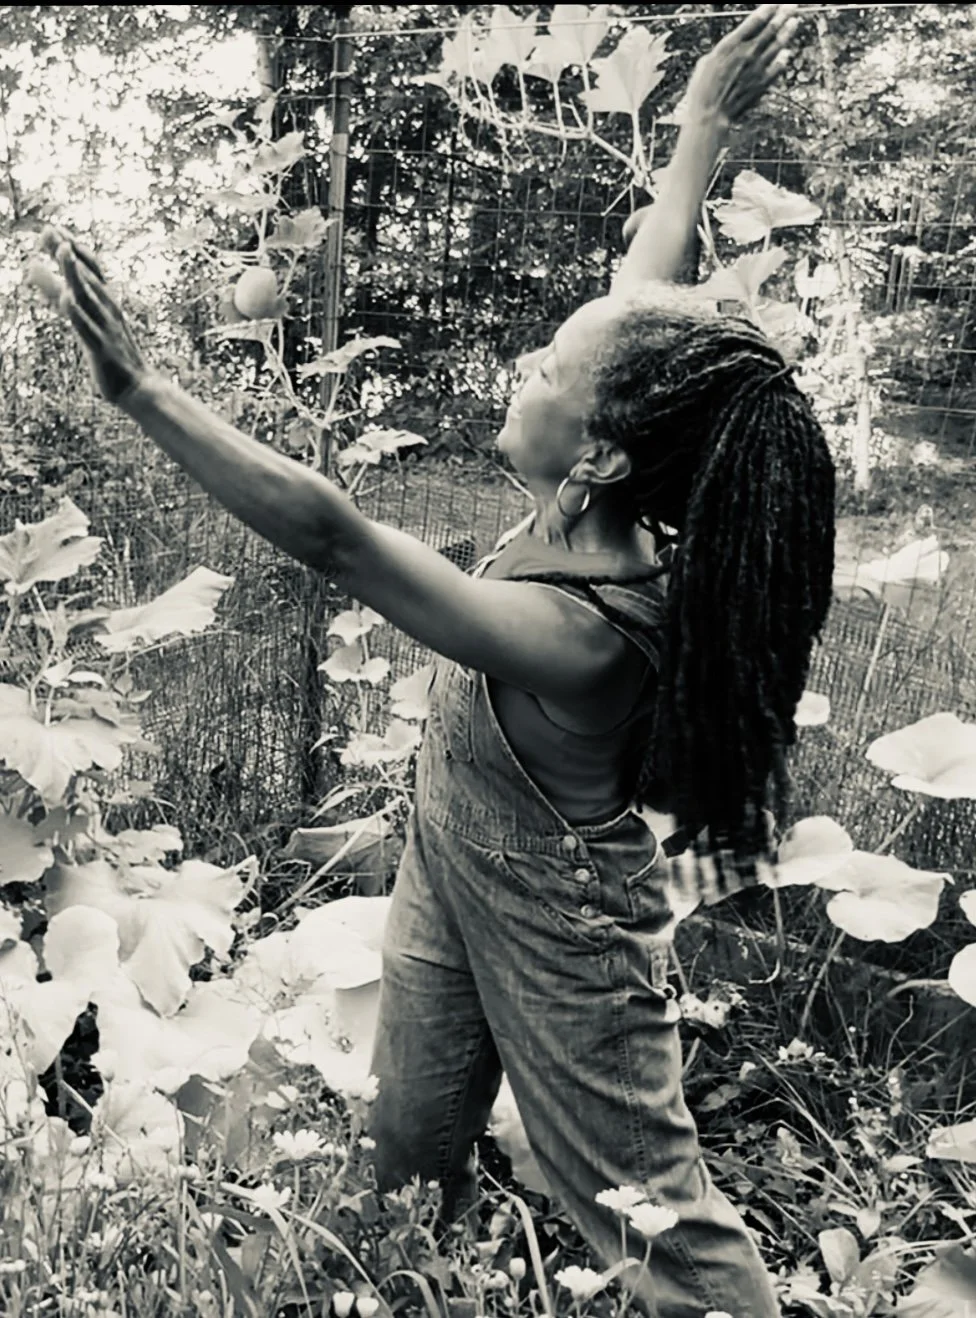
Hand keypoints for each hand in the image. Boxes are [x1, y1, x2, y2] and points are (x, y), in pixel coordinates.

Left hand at [29, 225, 149, 404]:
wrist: (138, 387)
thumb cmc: (108, 349)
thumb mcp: (82, 314)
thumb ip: (57, 290)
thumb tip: (31, 265)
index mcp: (106, 300)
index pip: (90, 267)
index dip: (72, 246)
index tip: (53, 229)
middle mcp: (108, 310)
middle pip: (88, 276)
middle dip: (70, 254)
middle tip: (51, 231)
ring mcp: (106, 329)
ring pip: (89, 298)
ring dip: (76, 274)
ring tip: (63, 252)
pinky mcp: (102, 351)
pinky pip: (89, 331)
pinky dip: (79, 315)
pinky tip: (68, 300)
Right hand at [681, 3, 797, 130]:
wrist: (711, 114)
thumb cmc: (702, 91)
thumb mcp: (706, 63)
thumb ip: (723, 52)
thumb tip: (732, 46)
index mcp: (732, 45)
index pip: (755, 21)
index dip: (767, 10)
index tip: (775, 4)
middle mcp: (747, 53)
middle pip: (770, 29)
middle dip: (782, 15)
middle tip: (792, 6)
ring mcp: (757, 68)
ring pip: (777, 45)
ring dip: (787, 32)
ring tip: (795, 21)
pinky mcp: (762, 83)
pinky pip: (777, 68)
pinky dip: (783, 59)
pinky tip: (787, 53)